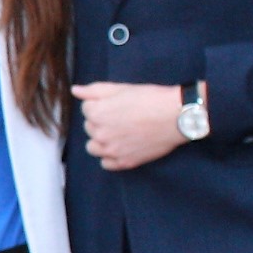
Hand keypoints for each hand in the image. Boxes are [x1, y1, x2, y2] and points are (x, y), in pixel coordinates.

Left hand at [73, 82, 188, 171]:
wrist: (177, 116)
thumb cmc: (150, 99)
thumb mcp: (121, 88)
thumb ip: (94, 90)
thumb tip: (75, 91)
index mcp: (97, 114)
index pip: (86, 109)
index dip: (101, 104)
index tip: (117, 104)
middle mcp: (100, 134)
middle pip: (90, 127)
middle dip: (101, 121)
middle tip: (122, 116)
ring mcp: (112, 151)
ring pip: (93, 147)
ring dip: (101, 140)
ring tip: (119, 133)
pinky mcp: (125, 162)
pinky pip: (106, 163)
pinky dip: (110, 157)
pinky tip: (121, 147)